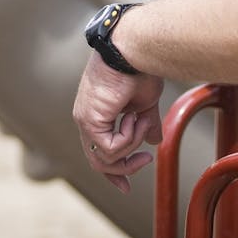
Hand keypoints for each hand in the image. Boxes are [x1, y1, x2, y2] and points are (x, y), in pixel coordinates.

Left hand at [72, 53, 163, 193]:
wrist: (134, 50)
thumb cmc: (139, 68)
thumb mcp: (144, 103)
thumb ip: (145, 124)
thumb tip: (152, 142)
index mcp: (96, 114)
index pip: (98, 152)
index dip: (113, 172)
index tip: (126, 187)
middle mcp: (85, 118)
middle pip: (98, 162)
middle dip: (124, 168)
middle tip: (145, 160)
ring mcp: (85, 119)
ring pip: (106, 158)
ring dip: (131, 145)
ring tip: (139, 119)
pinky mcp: (90, 119)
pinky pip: (111, 148)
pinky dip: (129, 138)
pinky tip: (133, 116)